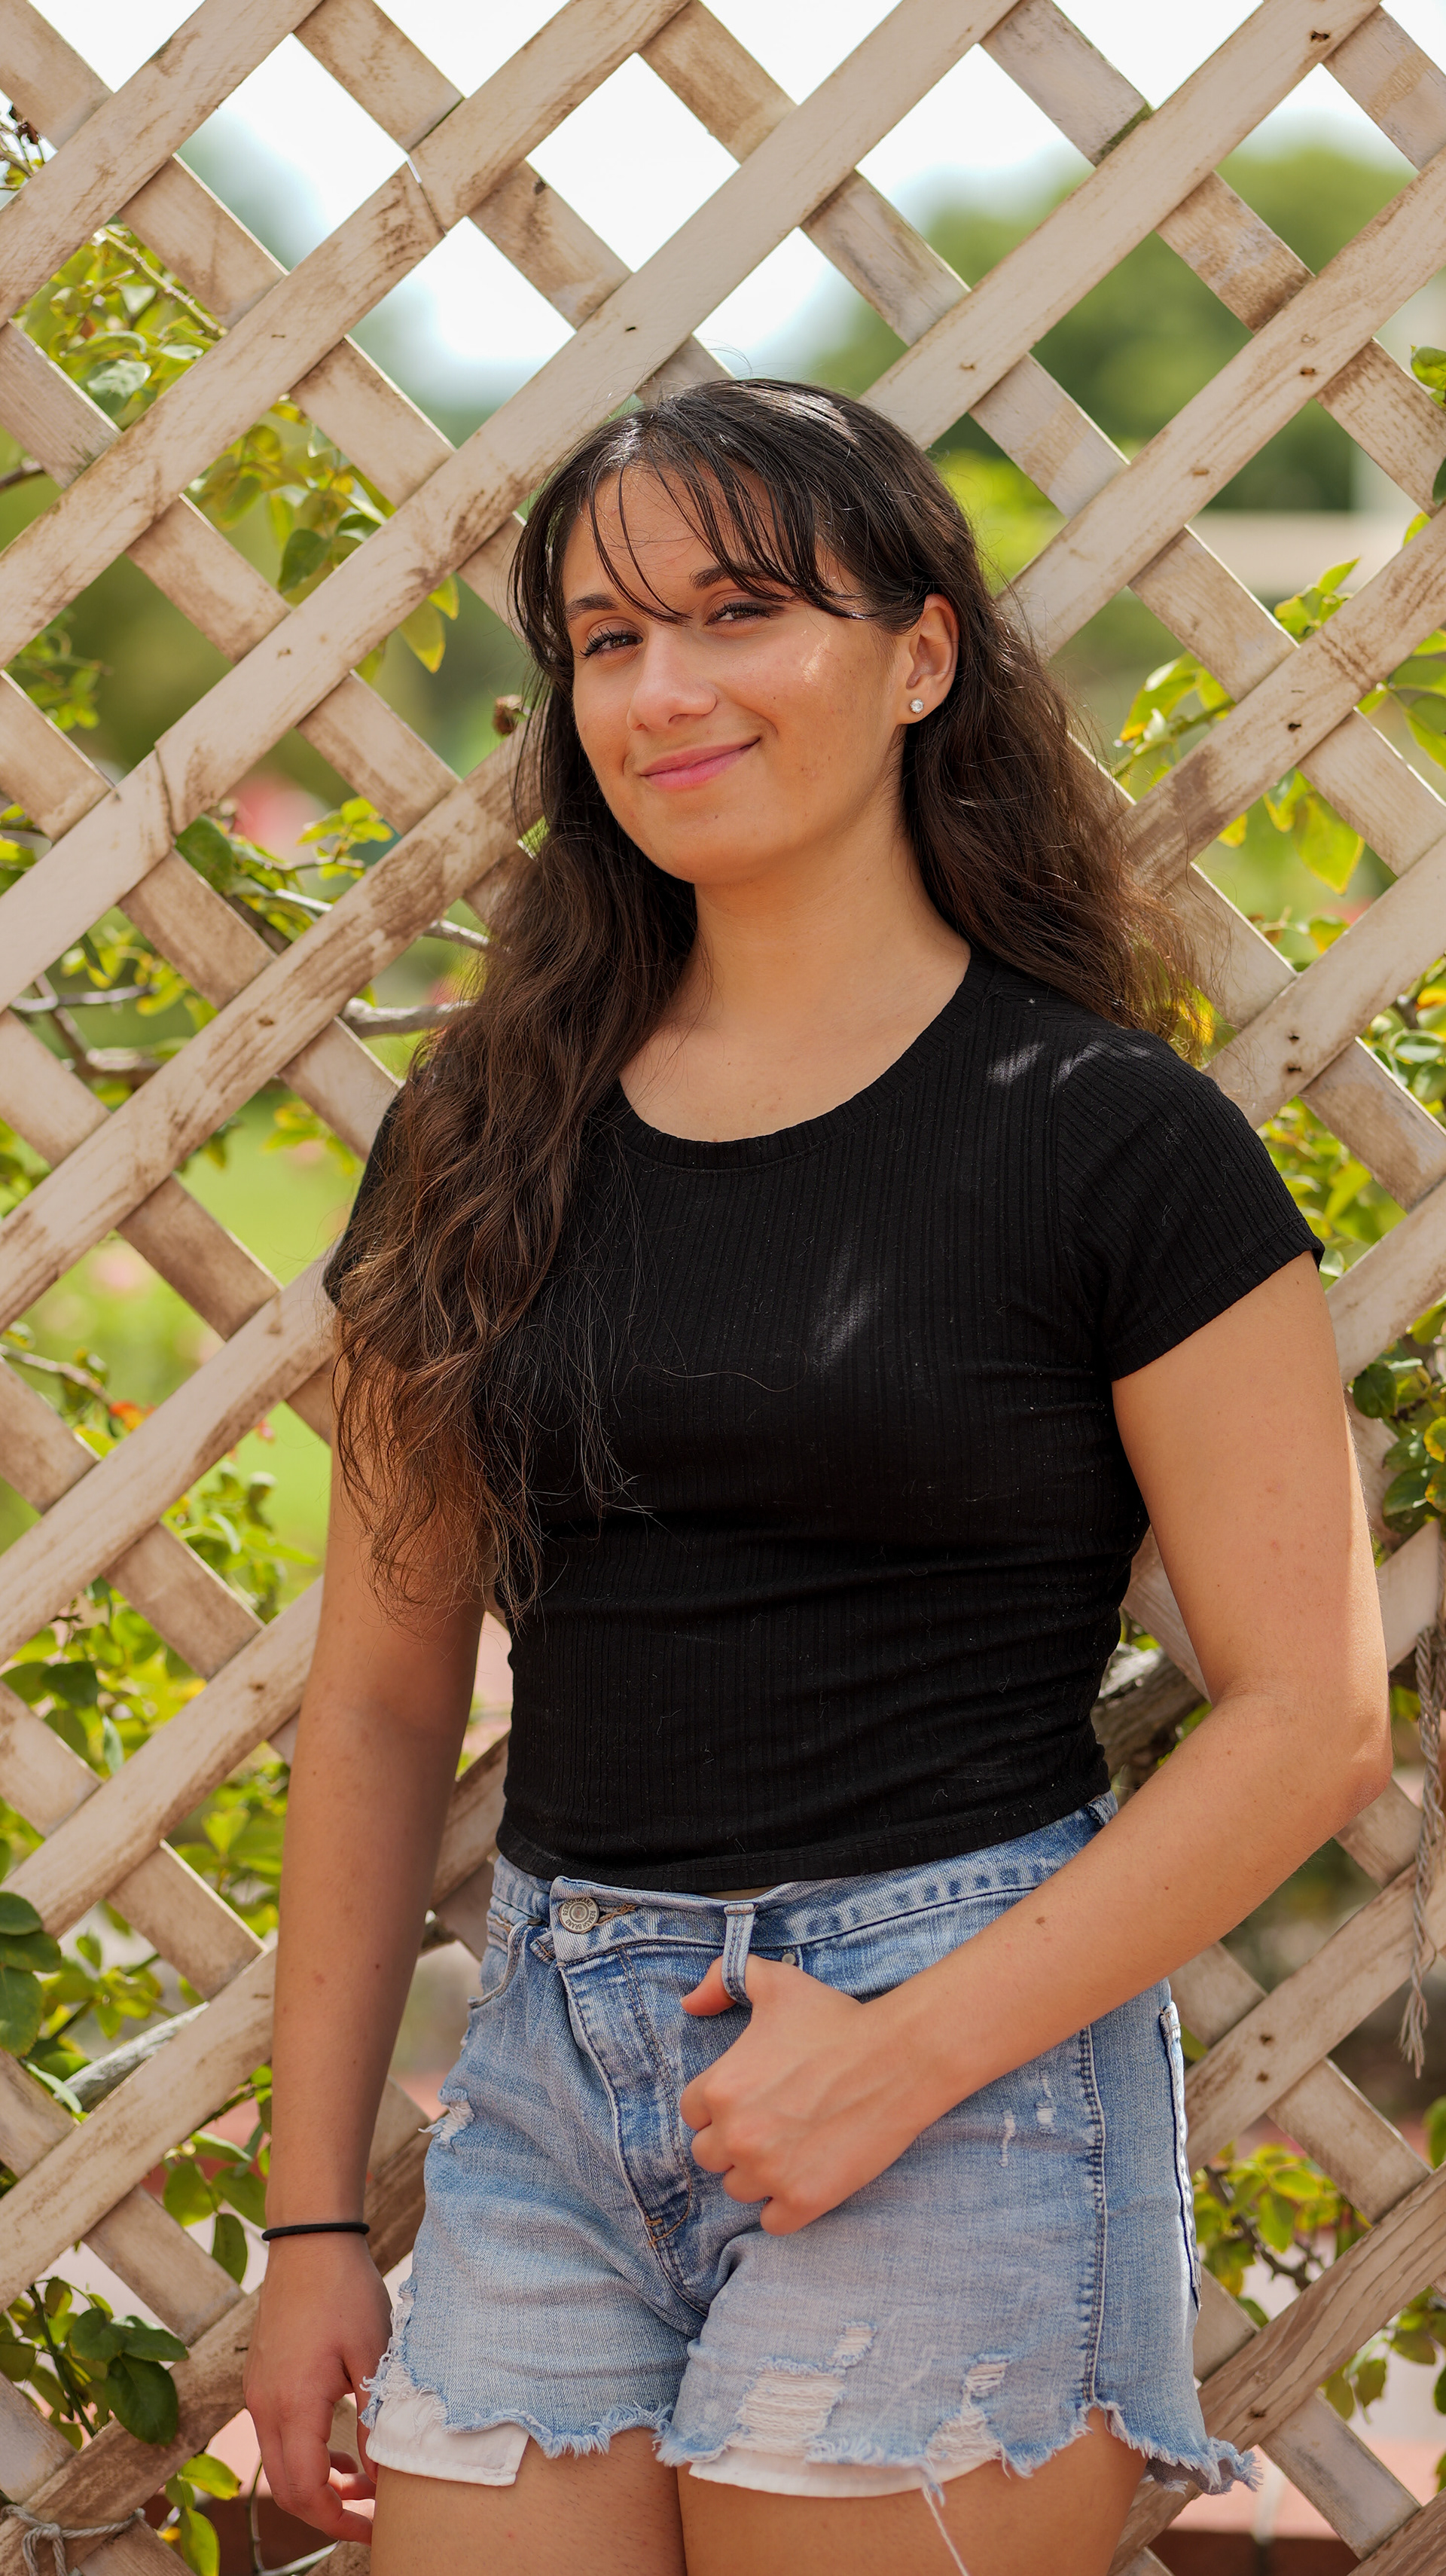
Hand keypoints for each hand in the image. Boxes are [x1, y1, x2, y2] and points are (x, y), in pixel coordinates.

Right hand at [244, 2235, 390, 2540]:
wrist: (311, 2241)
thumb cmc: (346, 2292)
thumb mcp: (373, 2355)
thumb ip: (375, 2420)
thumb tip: (384, 2475)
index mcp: (293, 2404)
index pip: (306, 2491)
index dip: (339, 2520)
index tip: (374, 2529)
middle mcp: (266, 2406)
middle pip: (286, 2489)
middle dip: (327, 2512)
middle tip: (371, 2516)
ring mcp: (258, 2392)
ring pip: (279, 2464)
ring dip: (317, 2483)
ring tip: (363, 2482)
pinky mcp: (262, 2380)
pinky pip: (278, 2436)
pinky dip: (307, 2455)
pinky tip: (340, 2448)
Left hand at [679, 1955, 938, 2233]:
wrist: (899, 2057)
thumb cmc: (836, 2018)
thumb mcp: (773, 1982)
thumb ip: (720, 1981)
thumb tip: (690, 2004)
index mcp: (720, 2088)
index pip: (693, 2114)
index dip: (721, 2106)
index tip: (753, 2097)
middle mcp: (737, 2135)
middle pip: (710, 2156)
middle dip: (736, 2142)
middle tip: (775, 2122)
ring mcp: (770, 2173)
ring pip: (739, 2190)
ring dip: (759, 2174)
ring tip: (794, 2145)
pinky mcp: (804, 2201)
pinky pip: (772, 2222)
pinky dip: (785, 2207)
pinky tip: (807, 2175)